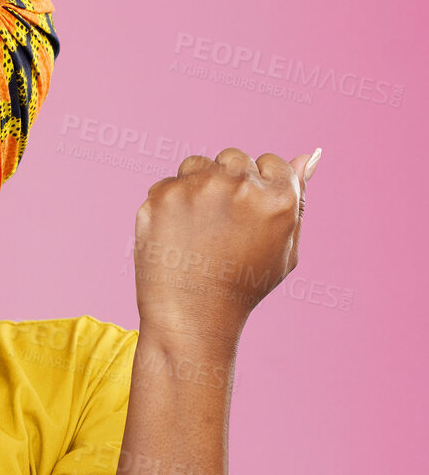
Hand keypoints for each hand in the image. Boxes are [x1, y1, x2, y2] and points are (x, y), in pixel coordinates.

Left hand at [132, 146, 320, 352]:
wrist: (190, 319)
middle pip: (235, 158)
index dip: (258, 192)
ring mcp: (200, 187)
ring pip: (199, 165)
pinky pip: (169, 184)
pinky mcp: (164, 195)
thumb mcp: (284, 250)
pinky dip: (170, 206)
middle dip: (229, 185)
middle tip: (219, 230)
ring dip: (197, 188)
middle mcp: (241, 185)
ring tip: (196, 232)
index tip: (246, 222)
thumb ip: (299, 199)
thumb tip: (310, 154)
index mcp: (279, 198)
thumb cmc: (241, 289)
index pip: (272, 163)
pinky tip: (175, 237)